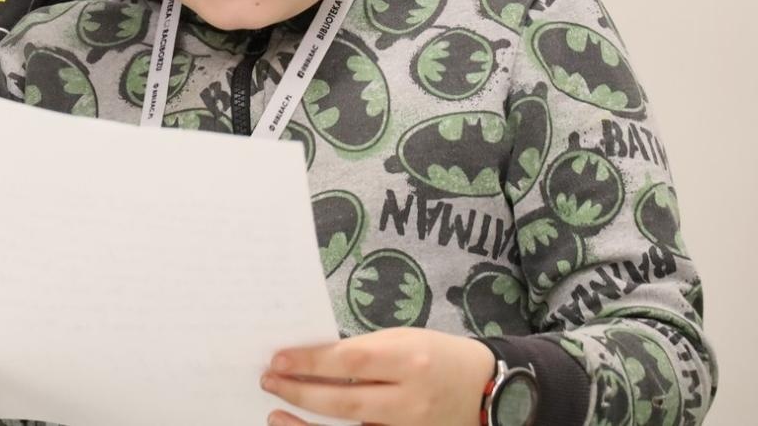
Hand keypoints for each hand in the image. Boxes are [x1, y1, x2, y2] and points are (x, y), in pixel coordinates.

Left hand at [259, 329, 494, 425]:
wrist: (489, 390)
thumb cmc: (437, 356)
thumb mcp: (403, 340)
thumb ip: (362, 352)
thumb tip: (311, 360)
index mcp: (410, 361)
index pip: (349, 363)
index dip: (308, 362)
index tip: (277, 359)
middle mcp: (411, 401)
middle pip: (344, 402)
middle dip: (299, 393)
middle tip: (268, 381)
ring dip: (306, 425)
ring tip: (276, 413)